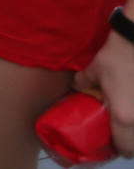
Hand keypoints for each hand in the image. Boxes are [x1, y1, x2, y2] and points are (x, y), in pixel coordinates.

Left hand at [75, 30, 133, 156]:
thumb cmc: (116, 57)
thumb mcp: (93, 70)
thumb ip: (83, 83)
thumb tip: (77, 87)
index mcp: (123, 116)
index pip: (125, 148)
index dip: (119, 149)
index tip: (112, 142)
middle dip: (130, 141)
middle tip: (120, 130)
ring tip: (127, 115)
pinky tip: (133, 102)